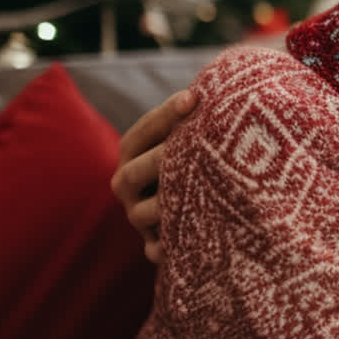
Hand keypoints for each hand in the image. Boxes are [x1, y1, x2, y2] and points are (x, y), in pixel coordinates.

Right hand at [111, 88, 194, 262]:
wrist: (200, 202)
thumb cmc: (199, 155)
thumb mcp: (193, 134)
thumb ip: (196, 115)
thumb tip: (211, 88)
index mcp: (132, 151)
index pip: (144, 129)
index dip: (167, 114)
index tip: (194, 98)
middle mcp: (127, 182)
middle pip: (136, 171)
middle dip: (164, 159)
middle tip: (198, 148)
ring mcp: (137, 214)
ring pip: (144, 212)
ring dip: (167, 206)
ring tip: (196, 196)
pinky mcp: (153, 243)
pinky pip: (154, 248)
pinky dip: (165, 249)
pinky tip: (178, 247)